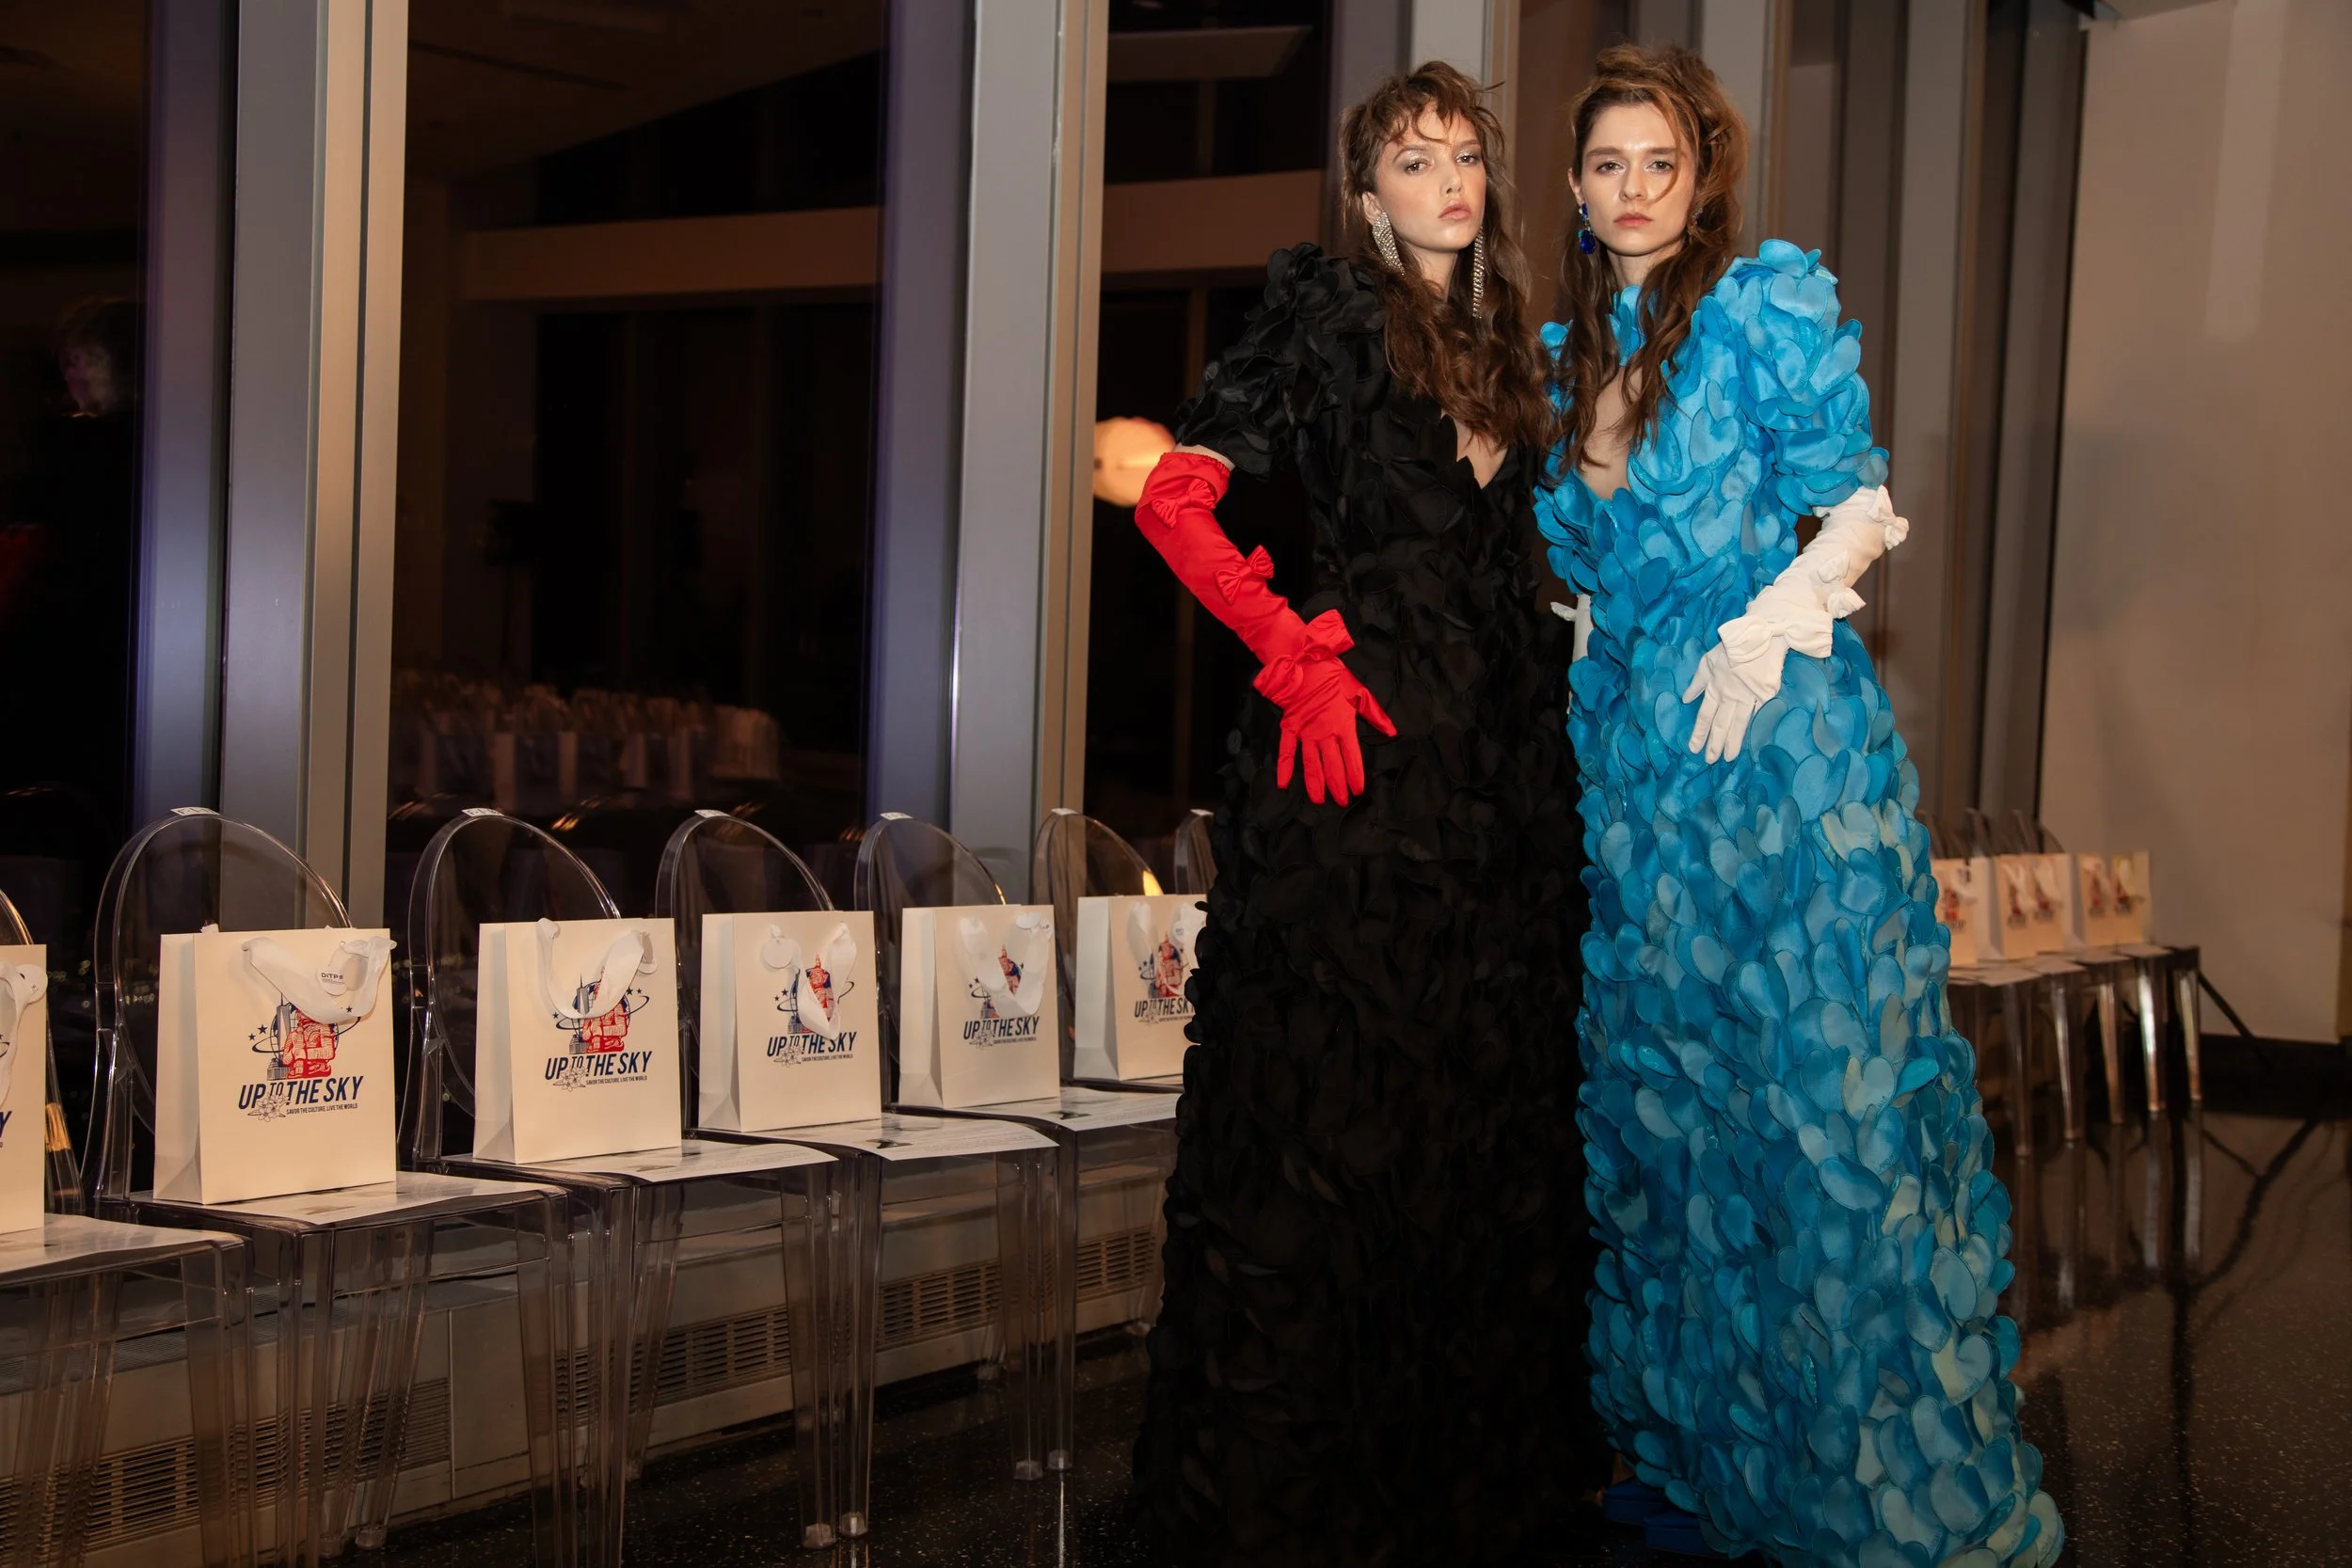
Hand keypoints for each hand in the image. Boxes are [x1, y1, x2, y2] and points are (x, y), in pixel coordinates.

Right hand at [1272, 659, 1395, 804]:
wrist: (1304, 661)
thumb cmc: (1333, 675)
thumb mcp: (1359, 692)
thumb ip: (1375, 715)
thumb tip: (1392, 732)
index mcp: (1343, 725)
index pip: (1352, 757)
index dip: (1355, 776)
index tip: (1358, 790)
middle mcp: (1325, 733)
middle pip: (1332, 766)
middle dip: (1338, 786)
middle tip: (1342, 801)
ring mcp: (1306, 732)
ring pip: (1311, 764)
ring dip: (1315, 784)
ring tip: (1319, 801)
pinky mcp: (1290, 727)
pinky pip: (1286, 751)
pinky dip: (1284, 767)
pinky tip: (1282, 784)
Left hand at [1681, 636, 1783, 763]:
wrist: (1761, 637)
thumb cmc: (1732, 649)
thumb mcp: (1707, 662)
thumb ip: (1697, 683)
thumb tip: (1685, 699)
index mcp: (1715, 687)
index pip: (1705, 716)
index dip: (1699, 733)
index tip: (1693, 748)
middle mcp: (1730, 695)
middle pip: (1720, 724)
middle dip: (1714, 744)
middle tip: (1710, 761)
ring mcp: (1748, 697)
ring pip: (1738, 724)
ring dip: (1732, 742)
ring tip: (1728, 758)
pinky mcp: (1765, 695)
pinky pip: (1756, 716)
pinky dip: (1752, 729)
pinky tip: (1750, 742)